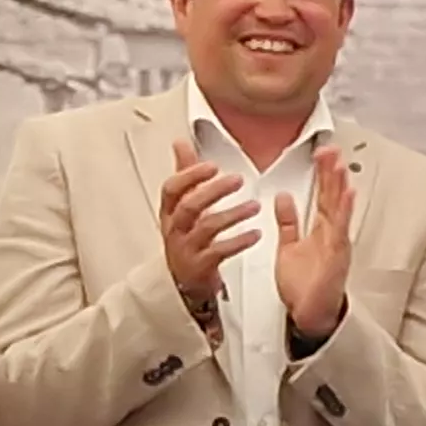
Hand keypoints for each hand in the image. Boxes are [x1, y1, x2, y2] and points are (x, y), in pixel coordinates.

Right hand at [160, 144, 259, 302]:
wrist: (184, 281)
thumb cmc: (186, 238)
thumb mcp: (181, 205)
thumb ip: (186, 175)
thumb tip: (181, 143)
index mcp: (170, 211)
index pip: (172, 189)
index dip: (190, 175)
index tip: (211, 165)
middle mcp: (175, 229)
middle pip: (189, 206)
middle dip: (214, 191)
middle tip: (237, 180)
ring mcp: (187, 248)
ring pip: (206, 228)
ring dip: (233, 215)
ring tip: (254, 206)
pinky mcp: (200, 266)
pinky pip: (220, 252)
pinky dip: (239, 242)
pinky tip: (255, 234)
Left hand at [273, 148, 356, 340]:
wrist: (308, 315)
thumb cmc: (303, 287)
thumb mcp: (289, 247)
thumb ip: (288, 222)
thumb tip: (283, 198)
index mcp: (320, 230)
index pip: (322, 196)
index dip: (322, 174)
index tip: (321, 153)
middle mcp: (331, 234)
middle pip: (332, 197)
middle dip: (331, 173)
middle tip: (330, 149)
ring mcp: (336, 243)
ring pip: (338, 208)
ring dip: (339, 186)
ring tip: (338, 164)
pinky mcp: (336, 255)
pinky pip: (340, 229)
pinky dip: (343, 211)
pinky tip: (347, 194)